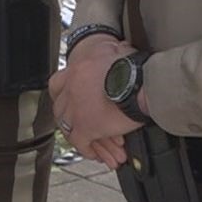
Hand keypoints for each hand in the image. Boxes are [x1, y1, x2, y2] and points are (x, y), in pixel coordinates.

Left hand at [47, 36, 133, 168]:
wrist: (143, 82)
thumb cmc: (138, 68)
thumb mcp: (121, 53)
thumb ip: (115, 52)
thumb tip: (123, 47)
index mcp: (79, 67)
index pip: (58, 84)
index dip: (63, 97)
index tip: (69, 105)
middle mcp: (71, 87)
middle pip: (62, 108)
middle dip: (72, 121)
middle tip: (83, 129)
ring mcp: (75, 107)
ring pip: (69, 127)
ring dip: (82, 137)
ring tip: (94, 145)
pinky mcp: (85, 126)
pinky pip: (80, 142)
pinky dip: (88, 149)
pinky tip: (97, 154)